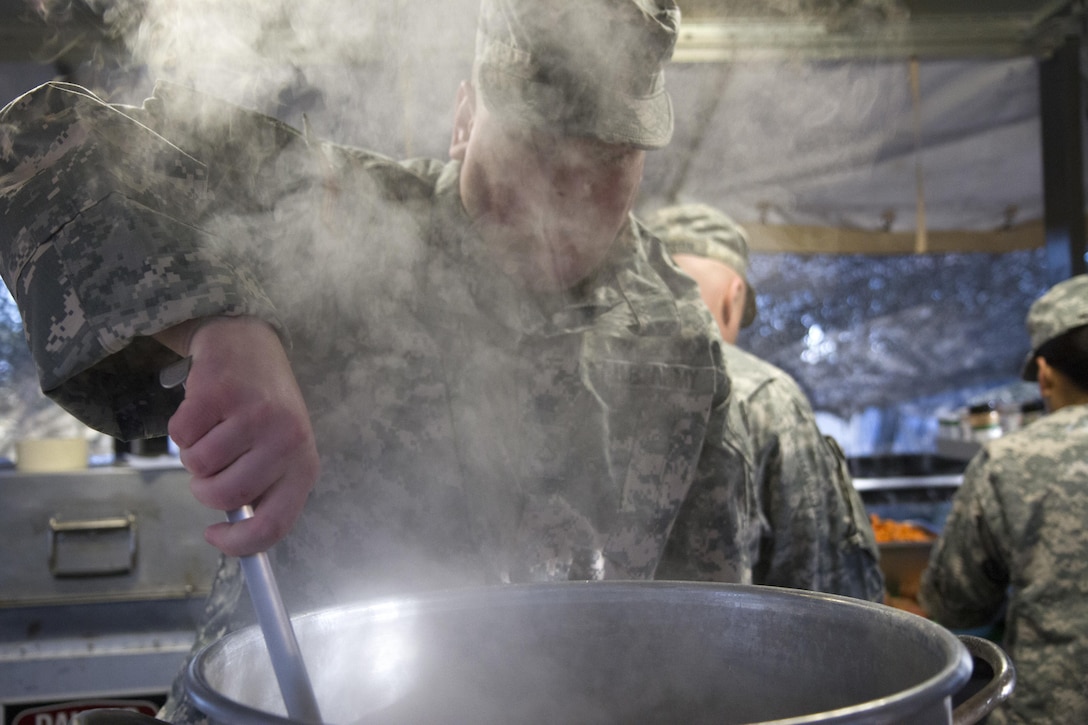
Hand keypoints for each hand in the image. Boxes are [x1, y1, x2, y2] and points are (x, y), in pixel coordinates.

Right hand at [163, 316, 318, 555]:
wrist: (248, 344)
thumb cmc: (262, 408)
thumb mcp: (277, 451)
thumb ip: (261, 489)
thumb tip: (233, 534)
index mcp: (304, 464)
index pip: (274, 523)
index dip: (239, 542)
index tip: (214, 535)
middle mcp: (286, 441)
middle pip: (224, 497)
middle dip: (204, 487)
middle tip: (211, 463)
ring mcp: (254, 416)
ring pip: (198, 466)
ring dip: (193, 454)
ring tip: (213, 429)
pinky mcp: (220, 393)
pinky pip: (181, 436)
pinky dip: (182, 428)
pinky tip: (203, 408)